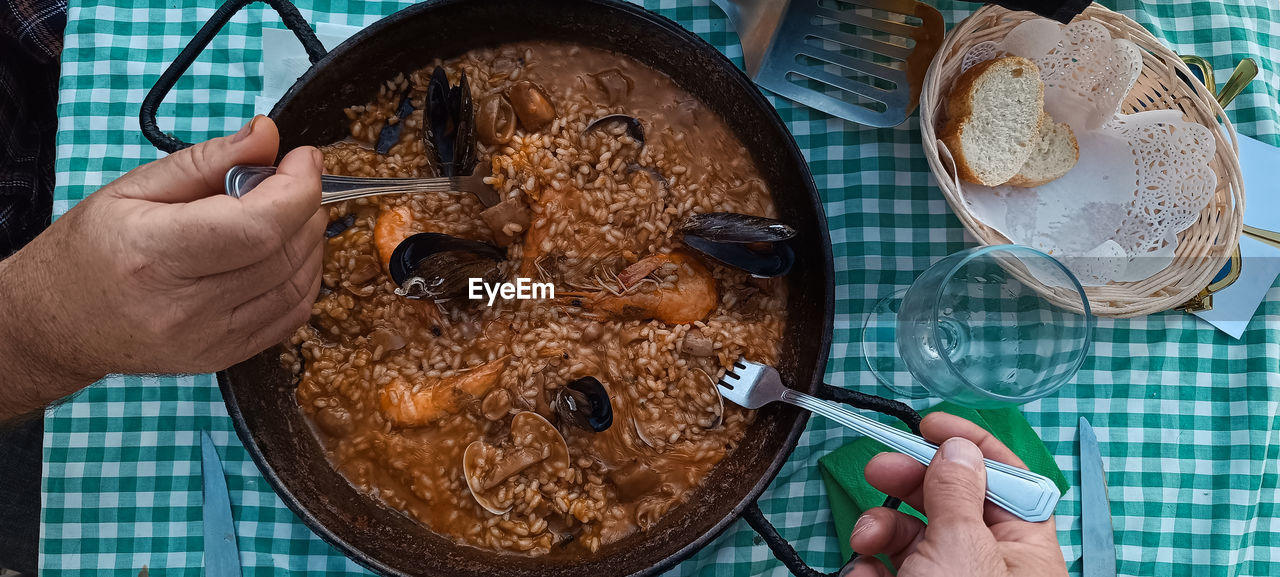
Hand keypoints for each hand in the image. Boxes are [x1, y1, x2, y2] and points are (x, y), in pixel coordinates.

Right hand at [0, 116, 323, 413]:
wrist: (58, 324)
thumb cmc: (91, 250)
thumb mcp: (134, 188)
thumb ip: (207, 160)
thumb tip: (267, 135)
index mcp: (155, 254)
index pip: (257, 225)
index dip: (297, 186)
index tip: (302, 157)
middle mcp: (185, 306)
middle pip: (283, 252)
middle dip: (305, 205)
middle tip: (292, 179)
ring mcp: (209, 340)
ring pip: (297, 284)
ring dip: (310, 240)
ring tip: (287, 211)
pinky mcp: (226, 357)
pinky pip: (292, 315)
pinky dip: (304, 276)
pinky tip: (286, 251)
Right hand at [847, 413, 1066, 576]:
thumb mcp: (961, 547)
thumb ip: (956, 493)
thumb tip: (958, 447)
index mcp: (1023, 546)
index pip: (1007, 478)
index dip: (970, 445)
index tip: (929, 425)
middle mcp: (989, 561)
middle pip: (950, 501)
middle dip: (908, 483)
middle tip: (878, 469)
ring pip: (912, 535)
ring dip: (880, 529)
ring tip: (864, 539)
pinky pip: (891, 567)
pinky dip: (870, 565)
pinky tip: (864, 573)